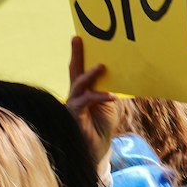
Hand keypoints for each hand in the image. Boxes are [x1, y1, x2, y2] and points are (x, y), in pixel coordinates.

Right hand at [67, 34, 120, 169]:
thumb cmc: (103, 125)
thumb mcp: (109, 104)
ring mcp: (73, 105)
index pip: (80, 70)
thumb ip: (107, 89)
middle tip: (78, 39)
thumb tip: (114, 74)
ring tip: (101, 66)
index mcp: (84, 91)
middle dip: (76, 55)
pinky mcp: (75, 115)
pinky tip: (111, 96)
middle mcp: (75, 95)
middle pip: (74, 72)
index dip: (78, 54)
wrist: (98, 149)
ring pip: (78, 85)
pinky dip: (99, 97)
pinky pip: (85, 102)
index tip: (78, 37)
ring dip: (90, 75)